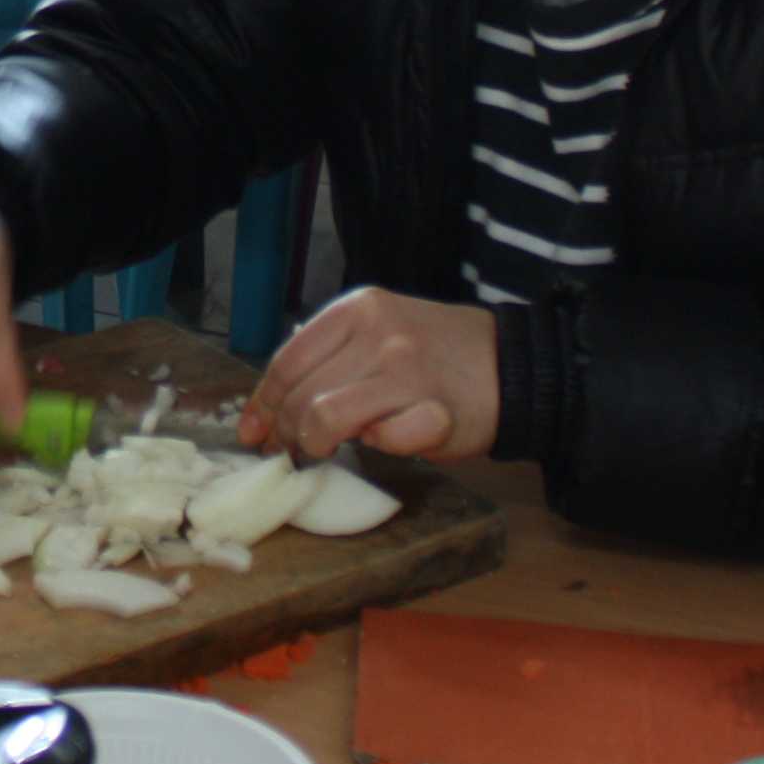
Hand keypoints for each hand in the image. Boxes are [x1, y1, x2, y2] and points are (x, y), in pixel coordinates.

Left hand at [241, 287, 500, 461]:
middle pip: (302, 396)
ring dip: (317, 447)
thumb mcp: (377, 332)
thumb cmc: (435, 354)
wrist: (509, 364)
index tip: (254, 433)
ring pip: (328, 420)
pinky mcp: (434, 411)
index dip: (264, 404)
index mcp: (356, 309)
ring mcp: (406, 371)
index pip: (287, 361)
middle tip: (291, 453)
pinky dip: (377, 447)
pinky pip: (383, 440)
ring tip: (324, 454)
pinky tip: (383, 441)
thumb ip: (332, 356)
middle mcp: (378, 334)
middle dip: (287, 434)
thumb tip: (272, 406)